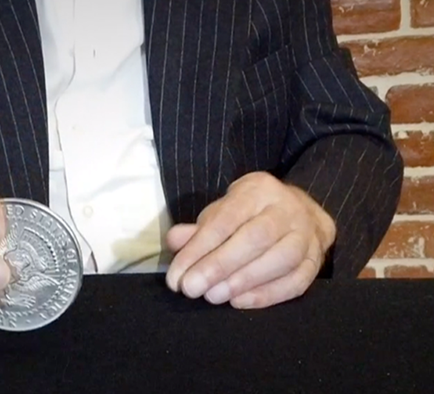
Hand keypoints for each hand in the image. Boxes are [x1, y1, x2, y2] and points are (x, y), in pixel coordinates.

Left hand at [165, 172, 335, 308]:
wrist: (299, 213)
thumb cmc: (249, 215)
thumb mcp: (222, 212)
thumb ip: (198, 229)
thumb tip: (175, 241)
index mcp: (258, 190)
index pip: (226, 219)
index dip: (199, 248)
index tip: (177, 275)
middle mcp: (287, 208)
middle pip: (256, 238)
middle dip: (219, 266)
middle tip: (192, 288)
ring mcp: (307, 234)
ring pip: (281, 260)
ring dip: (243, 282)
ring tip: (213, 297)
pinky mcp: (317, 260)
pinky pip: (296, 281)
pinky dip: (267, 295)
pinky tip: (239, 302)